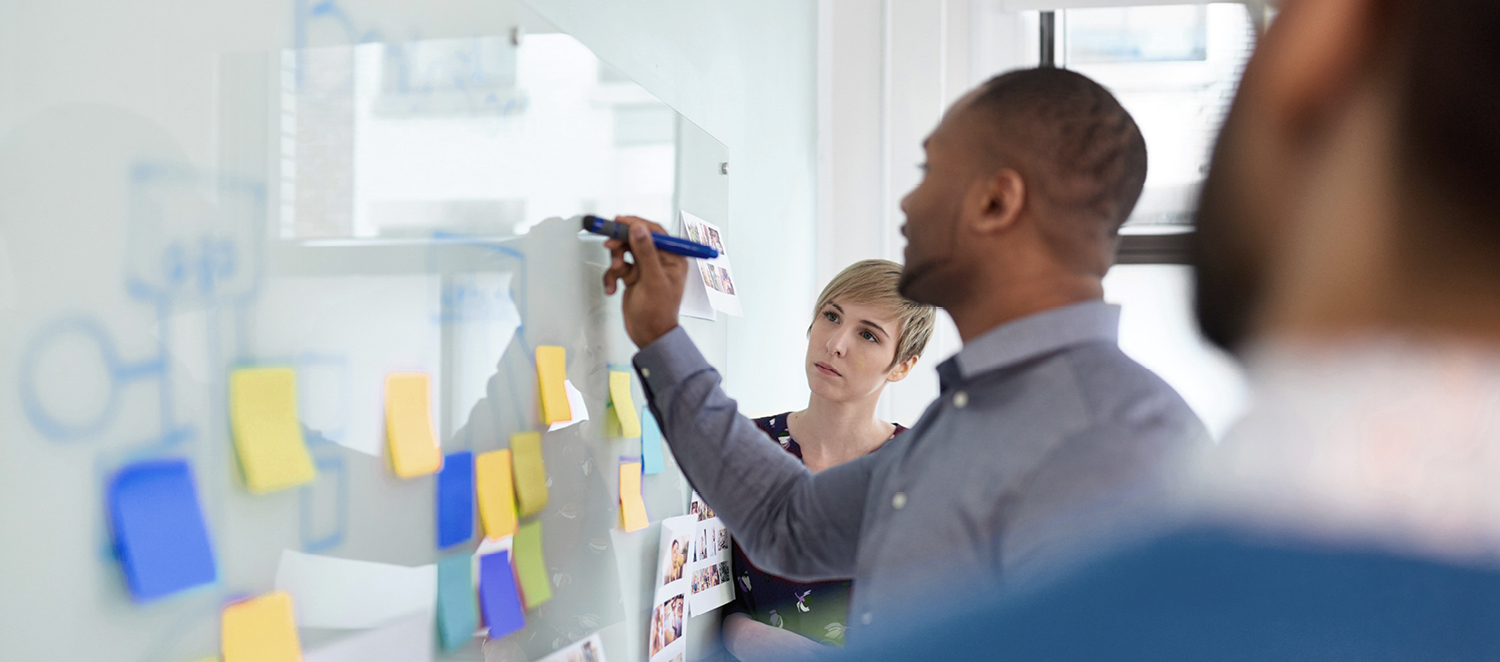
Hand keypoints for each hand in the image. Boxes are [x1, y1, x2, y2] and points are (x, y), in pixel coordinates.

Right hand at [603, 215, 687, 347]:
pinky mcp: (633, 276)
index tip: (619, 221)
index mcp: (673, 258)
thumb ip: (646, 252)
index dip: (636, 223)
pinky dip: (612, 276)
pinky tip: (612, 288)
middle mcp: (660, 260)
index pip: (654, 232)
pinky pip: (618, 267)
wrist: (648, 335)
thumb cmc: (658, 313)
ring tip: (617, 273)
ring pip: (625, 252)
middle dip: (622, 243)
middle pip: (636, 239)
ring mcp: (645, 268)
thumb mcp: (653, 280)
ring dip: (616, 262)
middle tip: (610, 245)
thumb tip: (638, 228)